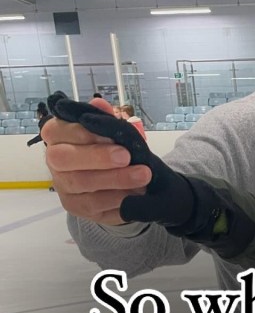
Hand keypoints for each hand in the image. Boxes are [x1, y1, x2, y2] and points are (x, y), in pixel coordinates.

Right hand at [44, 97, 151, 224]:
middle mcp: (54, 162)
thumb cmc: (106, 148)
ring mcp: (64, 187)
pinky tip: (137, 193)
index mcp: (56, 136)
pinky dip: (119, 199)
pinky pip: (96, 207)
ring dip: (116, 180)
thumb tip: (100, 104)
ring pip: (83, 185)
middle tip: (126, 157)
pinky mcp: (77, 208)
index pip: (59, 131)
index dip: (85, 133)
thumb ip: (103, 119)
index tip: (112, 135)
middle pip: (64, 159)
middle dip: (98, 157)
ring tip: (143, 176)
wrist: (111, 181)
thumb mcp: (107, 131)